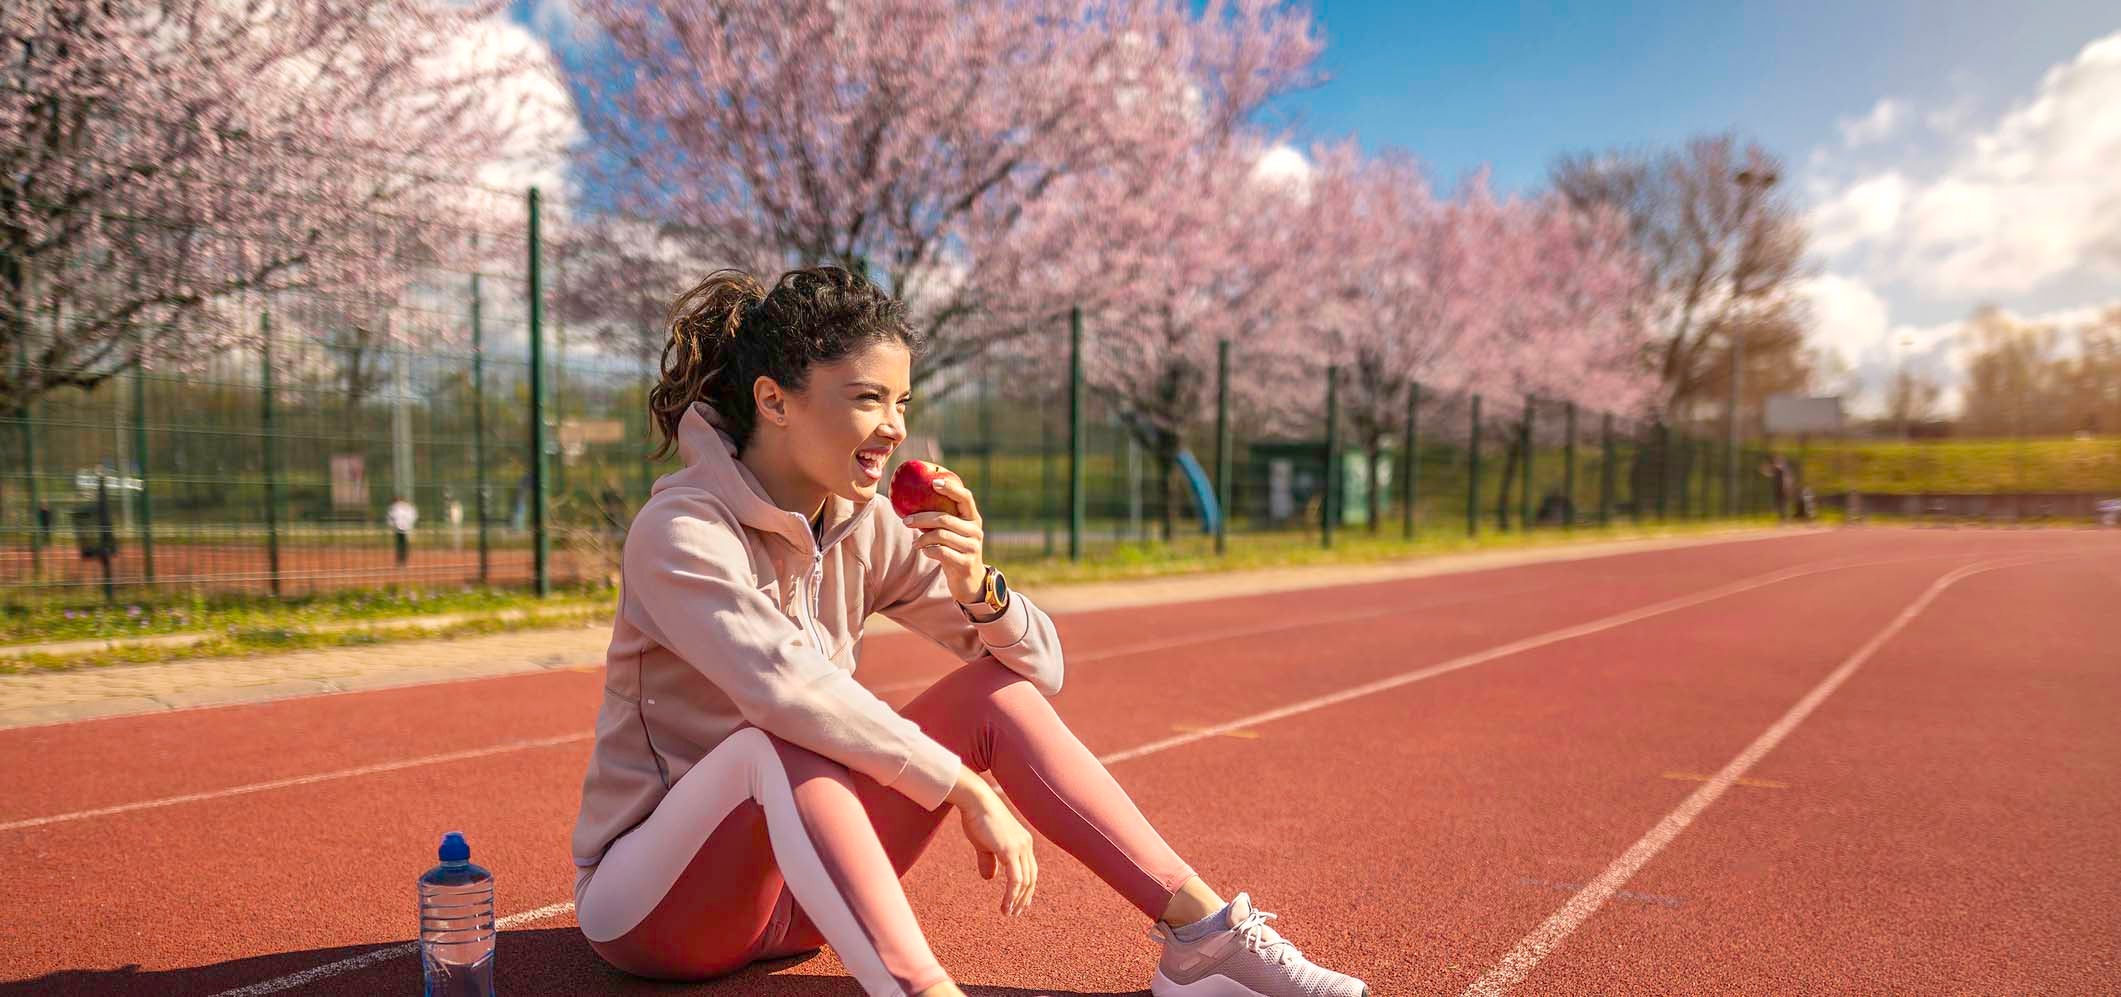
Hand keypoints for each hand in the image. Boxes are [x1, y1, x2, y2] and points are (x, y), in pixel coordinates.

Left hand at [901, 476, 986, 602]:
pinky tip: (924, 552)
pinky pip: (941, 552)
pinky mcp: (965, 563)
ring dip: (922, 538)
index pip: (965, 497)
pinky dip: (928, 550)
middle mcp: (975, 531)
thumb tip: (912, 502)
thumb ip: (942, 519)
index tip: (934, 482)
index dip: (951, 488)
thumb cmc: (956, 551)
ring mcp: (972, 547)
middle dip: (922, 518)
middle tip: (906, 521)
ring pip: (941, 536)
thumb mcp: (954, 533)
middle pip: (945, 518)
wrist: (970, 581)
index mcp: (973, 518)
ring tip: (914, 543)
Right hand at [951, 776, 1037, 917]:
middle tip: (1015, 913)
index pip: (1030, 870)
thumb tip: (989, 878)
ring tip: (1008, 913)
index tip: (1021, 902)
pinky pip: (1016, 880)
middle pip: (1031, 878)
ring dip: (1017, 900)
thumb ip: (988, 860)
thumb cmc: (977, 818)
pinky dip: (1012, 895)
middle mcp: (1026, 845)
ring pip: (1025, 882)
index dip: (1027, 888)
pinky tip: (1006, 905)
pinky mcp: (1010, 851)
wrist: (975, 800)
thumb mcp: (984, 843)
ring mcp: (1020, 847)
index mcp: (1023, 841)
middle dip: (1024, 898)